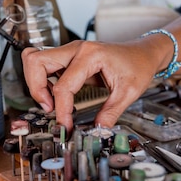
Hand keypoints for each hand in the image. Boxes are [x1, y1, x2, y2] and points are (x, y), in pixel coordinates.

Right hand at [22, 40, 161, 130]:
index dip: (61, 111)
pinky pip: (44, 65)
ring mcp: (71, 51)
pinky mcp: (69, 57)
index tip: (66, 127)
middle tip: (49, 108)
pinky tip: (57, 95)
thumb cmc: (138, 66)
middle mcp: (76, 49)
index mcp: (90, 55)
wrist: (144, 53)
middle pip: (36, 61)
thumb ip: (110, 114)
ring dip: (36, 83)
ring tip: (51, 102)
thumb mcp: (129, 93)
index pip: (63, 86)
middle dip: (36, 88)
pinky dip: (43, 80)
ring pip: (35, 60)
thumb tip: (96, 131)